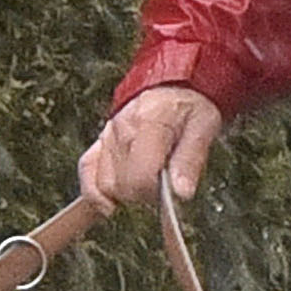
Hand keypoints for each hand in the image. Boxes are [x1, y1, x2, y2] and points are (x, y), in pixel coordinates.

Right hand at [80, 85, 224, 218]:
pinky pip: (87, 170)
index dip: (155, 192)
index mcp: (149, 123)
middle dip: (143, 195)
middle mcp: (122, 129)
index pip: (140, 175)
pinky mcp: (100, 141)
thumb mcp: (203, 127)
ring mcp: (108, 135)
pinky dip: (94, 191)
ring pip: (103, 183)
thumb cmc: (190, 106)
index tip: (171, 192)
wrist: (172, 85)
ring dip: (124, 194)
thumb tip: (181, 193)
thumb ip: (190, 161)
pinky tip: (108, 206)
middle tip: (162, 188)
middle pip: (121, 184)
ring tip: (144, 187)